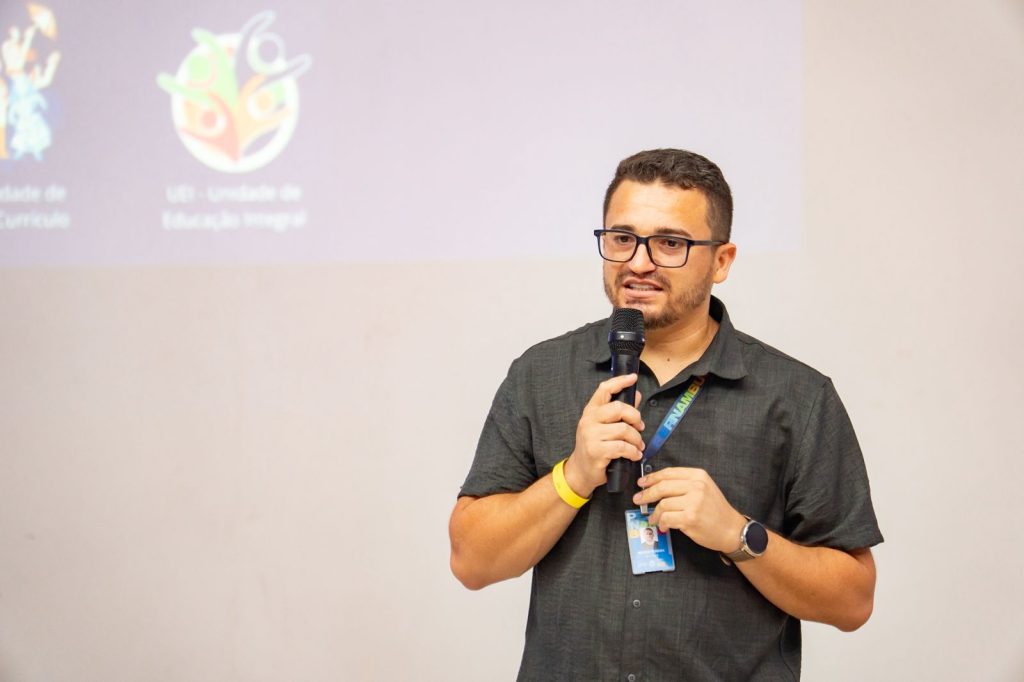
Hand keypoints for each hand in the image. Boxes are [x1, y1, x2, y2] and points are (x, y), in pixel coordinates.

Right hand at [563, 374, 644, 497]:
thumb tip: (636, 395)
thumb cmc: (595, 447)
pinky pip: (622, 447)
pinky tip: (634, 455)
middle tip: (640, 427)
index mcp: (591, 411)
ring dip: (636, 439)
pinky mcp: (596, 451)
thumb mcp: (604, 427)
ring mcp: (591, 435)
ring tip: (638, 446)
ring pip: (623, 430)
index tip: (633, 377)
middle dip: (635, 417)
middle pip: (618, 408)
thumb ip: (620, 412)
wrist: (580, 471)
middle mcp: (589, 420)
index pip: (604, 389)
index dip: (620, 381)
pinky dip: (633, 452)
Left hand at [632, 467, 745, 552]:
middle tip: (638, 500)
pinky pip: (666, 518)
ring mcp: (693, 503)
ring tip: (653, 518)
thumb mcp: (704, 488)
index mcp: (698, 476)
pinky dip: (661, 522)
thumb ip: (683, 484)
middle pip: (662, 487)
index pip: (668, 473)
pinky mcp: (690, 518)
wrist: (731, 529)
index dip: (652, 478)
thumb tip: (656, 486)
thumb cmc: (715, 510)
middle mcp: (696, 486)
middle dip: (647, 494)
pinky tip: (662, 525)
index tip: (642, 483)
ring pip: (662, 504)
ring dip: (654, 513)